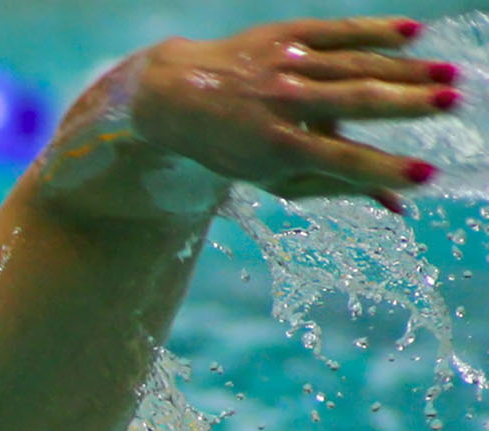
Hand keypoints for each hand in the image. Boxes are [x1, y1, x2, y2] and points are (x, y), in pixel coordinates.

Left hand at [129, 17, 454, 212]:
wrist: (175, 95)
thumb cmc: (233, 146)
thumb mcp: (273, 178)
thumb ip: (335, 187)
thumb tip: (397, 205)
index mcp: (277, 147)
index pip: (340, 161)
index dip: (383, 170)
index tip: (427, 175)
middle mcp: (281, 104)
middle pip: (353, 102)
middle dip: (404, 103)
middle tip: (451, 103)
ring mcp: (284, 66)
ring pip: (352, 65)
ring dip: (405, 68)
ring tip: (448, 75)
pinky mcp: (283, 35)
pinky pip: (336, 30)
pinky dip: (372, 30)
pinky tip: (411, 32)